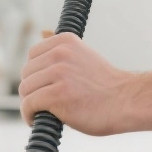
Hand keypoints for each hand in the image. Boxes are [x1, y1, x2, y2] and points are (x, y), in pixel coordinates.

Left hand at [18, 32, 134, 135]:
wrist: (126, 102)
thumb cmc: (105, 85)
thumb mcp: (83, 56)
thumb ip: (61, 48)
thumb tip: (42, 31)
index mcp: (65, 41)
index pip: (33, 55)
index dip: (36, 74)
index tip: (44, 87)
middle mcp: (60, 53)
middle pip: (26, 73)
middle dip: (32, 90)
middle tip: (44, 103)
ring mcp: (59, 73)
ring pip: (25, 89)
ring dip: (30, 104)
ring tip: (41, 112)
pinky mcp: (57, 95)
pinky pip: (29, 104)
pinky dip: (29, 115)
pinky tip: (37, 120)